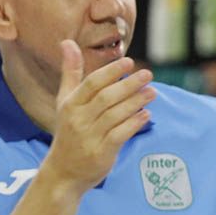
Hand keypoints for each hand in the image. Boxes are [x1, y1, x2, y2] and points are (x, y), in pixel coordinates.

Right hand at [42, 40, 154, 194]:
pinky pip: (120, 135)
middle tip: (148, 74)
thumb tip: (67, 42)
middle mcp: (78, 119)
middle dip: (129, 85)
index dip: (111, 72)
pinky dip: (134, 124)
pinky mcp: (101, 153)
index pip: (92, 84)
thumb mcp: (65, 102)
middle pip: (106, 98)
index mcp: (70, 105)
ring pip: (115, 115)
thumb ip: (70, 73)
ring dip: (136, 102)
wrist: (63, 172)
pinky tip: (146, 115)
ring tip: (152, 92)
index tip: (129, 62)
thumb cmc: (68, 132)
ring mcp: (89, 137)